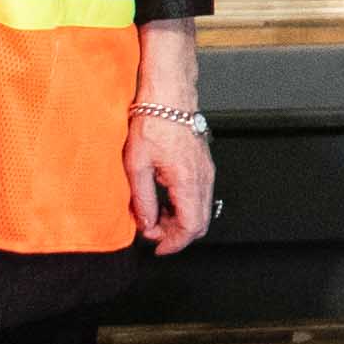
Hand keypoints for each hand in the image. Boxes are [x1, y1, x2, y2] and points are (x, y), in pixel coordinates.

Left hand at [128, 110, 217, 252]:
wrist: (169, 95)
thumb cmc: (153, 121)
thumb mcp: (137, 164)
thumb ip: (142, 199)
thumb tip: (146, 224)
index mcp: (188, 180)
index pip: (190, 226)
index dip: (174, 244)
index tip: (157, 248)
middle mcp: (203, 178)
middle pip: (200, 223)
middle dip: (176, 234)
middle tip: (152, 232)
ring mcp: (206, 171)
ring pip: (201, 210)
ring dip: (179, 220)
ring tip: (153, 214)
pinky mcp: (203, 165)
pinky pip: (199, 196)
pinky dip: (183, 206)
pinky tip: (163, 199)